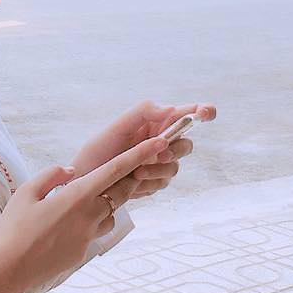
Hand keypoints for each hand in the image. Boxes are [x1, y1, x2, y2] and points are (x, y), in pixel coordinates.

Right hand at [0, 136, 166, 292]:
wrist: (7, 269)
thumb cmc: (12, 227)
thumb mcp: (26, 191)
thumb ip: (52, 174)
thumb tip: (72, 171)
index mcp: (77, 196)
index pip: (116, 170)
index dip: (140, 154)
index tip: (160, 142)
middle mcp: (89, 216)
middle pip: (122, 191)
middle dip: (132, 176)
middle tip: (136, 163)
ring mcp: (89, 236)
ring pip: (112, 212)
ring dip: (110, 200)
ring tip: (92, 194)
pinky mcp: (83, 251)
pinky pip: (98, 229)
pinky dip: (95, 219)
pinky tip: (73, 220)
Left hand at [73, 100, 216, 201]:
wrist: (84, 181)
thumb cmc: (98, 151)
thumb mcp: (117, 127)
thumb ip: (144, 112)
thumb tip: (172, 109)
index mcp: (154, 123)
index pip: (185, 115)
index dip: (202, 112)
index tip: (207, 112)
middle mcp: (160, 142)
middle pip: (186, 144)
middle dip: (176, 149)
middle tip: (161, 152)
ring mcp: (158, 164)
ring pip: (175, 166)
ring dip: (157, 169)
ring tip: (135, 172)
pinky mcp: (154, 183)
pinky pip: (163, 183)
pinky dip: (149, 183)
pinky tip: (132, 183)